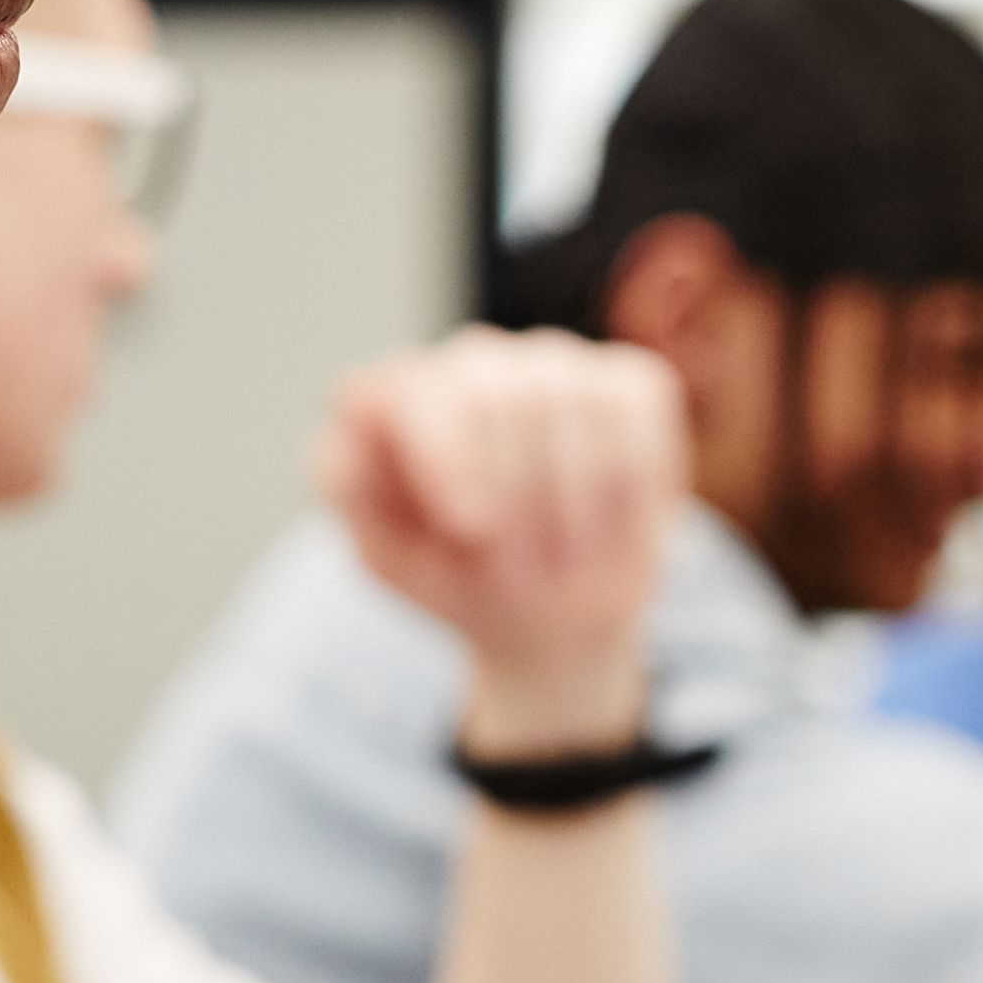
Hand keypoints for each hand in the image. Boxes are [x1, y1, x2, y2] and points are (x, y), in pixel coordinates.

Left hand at [317, 327, 689, 754]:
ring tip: (558, 562)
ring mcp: (550, 363)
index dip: (444, 449)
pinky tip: (606, 525)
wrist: (550, 620)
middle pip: (492, 394)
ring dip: (569, 504)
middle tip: (519, 575)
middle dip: (515, 499)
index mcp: (396, 398)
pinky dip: (625, 481)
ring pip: (565, 400)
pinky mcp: (623, 380)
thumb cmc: (457, 577)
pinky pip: (632, 409)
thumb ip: (349, 482)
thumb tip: (354, 411)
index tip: (472, 529)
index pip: (404, 386)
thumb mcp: (387, 555)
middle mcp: (469, 363)